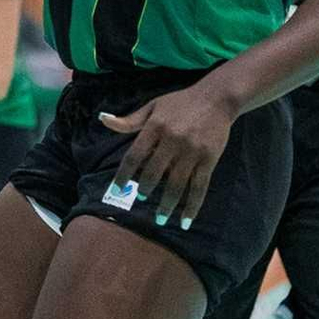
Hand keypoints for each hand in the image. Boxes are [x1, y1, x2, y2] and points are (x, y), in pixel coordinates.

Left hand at [99, 80, 238, 231]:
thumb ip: (129, 120)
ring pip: (176, 185)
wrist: (216, 98)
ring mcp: (191, 152)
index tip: (116, 189)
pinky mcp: (209, 159)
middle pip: (154, 173)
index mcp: (155, 126)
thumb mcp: (152, 106)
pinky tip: (185, 221)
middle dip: (145, 189)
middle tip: (139, 197)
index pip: (134, 156)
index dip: (123, 175)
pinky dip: (192, 206)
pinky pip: (199, 187)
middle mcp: (172, 140)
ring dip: (166, 205)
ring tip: (159, 219)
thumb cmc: (180, 102)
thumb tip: (103, 120)